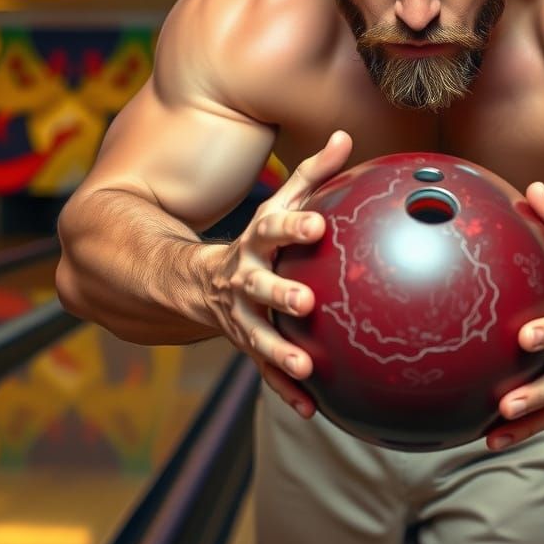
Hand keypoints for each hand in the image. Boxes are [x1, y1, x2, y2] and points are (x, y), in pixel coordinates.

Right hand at [204, 130, 352, 416]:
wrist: (197, 283)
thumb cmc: (258, 240)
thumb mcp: (279, 206)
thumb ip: (313, 174)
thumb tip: (346, 135)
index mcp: (256, 244)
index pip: (273, 229)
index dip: (293, 227)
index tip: (317, 225)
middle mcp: (243, 280)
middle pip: (259, 287)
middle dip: (279, 294)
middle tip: (306, 303)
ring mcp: (241, 316)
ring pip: (258, 336)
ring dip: (280, 352)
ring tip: (306, 367)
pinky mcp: (247, 344)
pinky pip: (265, 369)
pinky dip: (286, 390)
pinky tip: (313, 408)